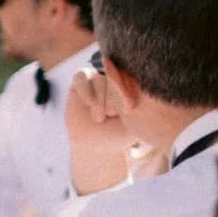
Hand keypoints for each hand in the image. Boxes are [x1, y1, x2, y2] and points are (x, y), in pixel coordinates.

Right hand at [65, 66, 134, 194]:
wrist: (98, 145)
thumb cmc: (122, 132)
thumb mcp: (137, 117)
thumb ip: (137, 98)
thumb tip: (132, 76)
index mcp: (134, 81)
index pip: (131, 72)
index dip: (128, 89)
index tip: (128, 107)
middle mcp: (117, 74)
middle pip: (114, 73)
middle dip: (114, 96)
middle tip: (113, 114)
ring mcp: (98, 76)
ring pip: (98, 77)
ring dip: (100, 100)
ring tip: (100, 117)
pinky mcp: (80, 81)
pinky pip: (81, 78)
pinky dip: (87, 91)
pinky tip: (90, 104)